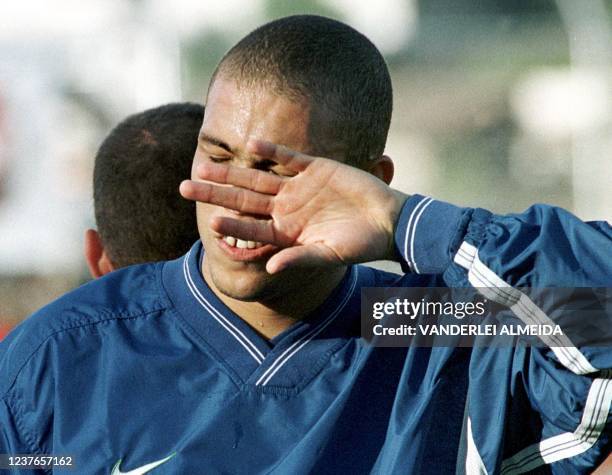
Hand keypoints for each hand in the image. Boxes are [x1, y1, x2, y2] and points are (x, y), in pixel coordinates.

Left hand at [180, 140, 408, 273]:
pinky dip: (272, 150)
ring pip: (258, 177)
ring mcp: (299, 187)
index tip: (209, 221)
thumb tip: (270, 270)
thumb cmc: (360, 244)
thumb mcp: (329, 254)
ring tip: (203, 165)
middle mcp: (287, 208)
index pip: (253, 226)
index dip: (232, 224)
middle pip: (244, 198)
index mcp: (287, 231)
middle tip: (184, 187)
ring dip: (232, 171)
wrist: (388, 221)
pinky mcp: (316, 168)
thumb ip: (300, 258)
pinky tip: (251, 144)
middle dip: (215, 192)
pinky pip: (289, 158)